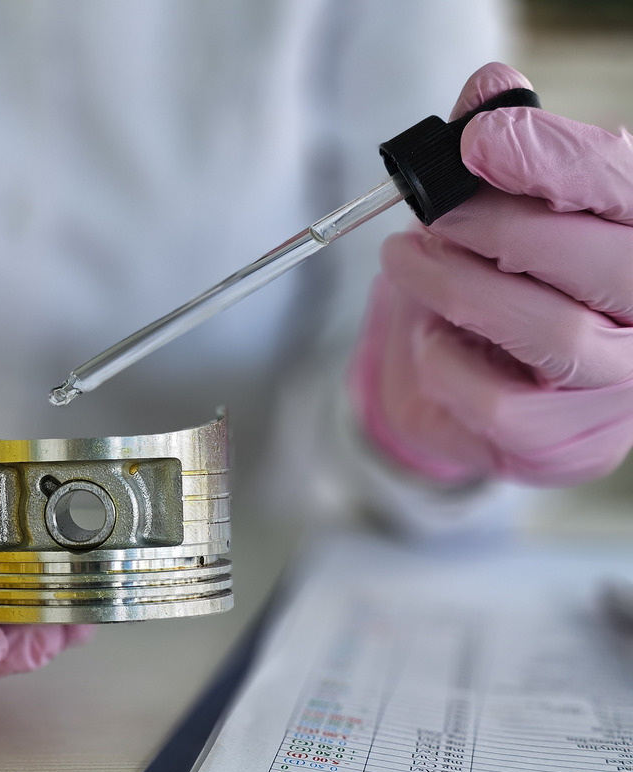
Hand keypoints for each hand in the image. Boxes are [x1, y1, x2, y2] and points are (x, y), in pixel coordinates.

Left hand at [349, 62, 632, 486]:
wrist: (490, 388)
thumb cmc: (514, 280)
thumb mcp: (508, 207)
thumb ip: (503, 150)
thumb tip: (489, 88)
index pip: (625, 187)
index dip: (553, 160)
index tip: (479, 143)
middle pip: (602, 263)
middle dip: (500, 229)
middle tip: (431, 215)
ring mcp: (619, 383)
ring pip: (551, 332)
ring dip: (458, 288)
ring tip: (406, 260)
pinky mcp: (564, 438)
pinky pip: (498, 398)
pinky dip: (445, 359)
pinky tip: (433, 336)